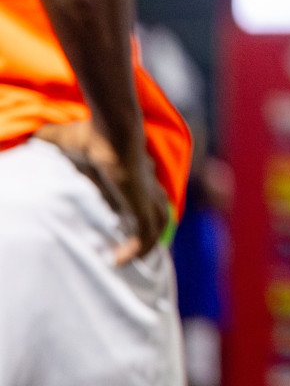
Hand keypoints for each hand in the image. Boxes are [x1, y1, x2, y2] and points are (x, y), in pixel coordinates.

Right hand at [33, 119, 168, 262]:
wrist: (113, 129)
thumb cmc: (91, 133)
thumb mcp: (67, 142)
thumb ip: (53, 143)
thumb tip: (33, 140)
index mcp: (133, 173)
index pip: (140, 198)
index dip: (132, 216)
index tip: (115, 233)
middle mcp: (145, 184)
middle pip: (156, 214)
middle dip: (146, 234)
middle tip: (126, 252)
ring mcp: (147, 194)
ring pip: (156, 226)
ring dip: (142, 246)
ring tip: (122, 260)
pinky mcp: (143, 203)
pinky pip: (146, 233)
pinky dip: (136, 249)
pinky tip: (117, 260)